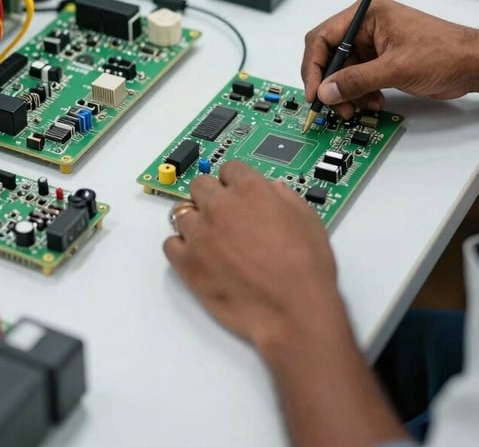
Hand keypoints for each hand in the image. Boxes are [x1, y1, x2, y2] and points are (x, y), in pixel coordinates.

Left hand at [164, 161, 344, 350]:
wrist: (293, 310)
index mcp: (249, 189)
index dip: (235, 181)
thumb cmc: (305, 270)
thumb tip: (274, 190)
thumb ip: (286, 197)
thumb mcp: (308, 219)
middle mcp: (220, 205)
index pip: (229, 168)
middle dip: (211, 196)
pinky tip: (197, 256)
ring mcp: (200, 233)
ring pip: (181, 212)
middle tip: (223, 214)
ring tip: (210, 239)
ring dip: (195, 221)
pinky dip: (180, 248)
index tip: (236, 191)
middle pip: (200, 185)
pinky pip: (170, 244)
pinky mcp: (187, 262)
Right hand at [302, 0, 478, 118]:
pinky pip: (358, 80)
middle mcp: (365, 27)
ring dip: (347, 93)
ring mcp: (373, 45)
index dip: (314, 66)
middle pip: (330, 57)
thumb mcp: (396, 68)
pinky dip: (360, 94)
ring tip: (358, 107)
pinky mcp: (381, 61)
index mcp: (366, 14)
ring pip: (343, 72)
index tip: (315, 91)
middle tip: (335, 105)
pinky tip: (374, 102)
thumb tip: (327, 90)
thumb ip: (357, 80)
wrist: (474, 65)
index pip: (323, 38)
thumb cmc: (446, 51)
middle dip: (332, 84)